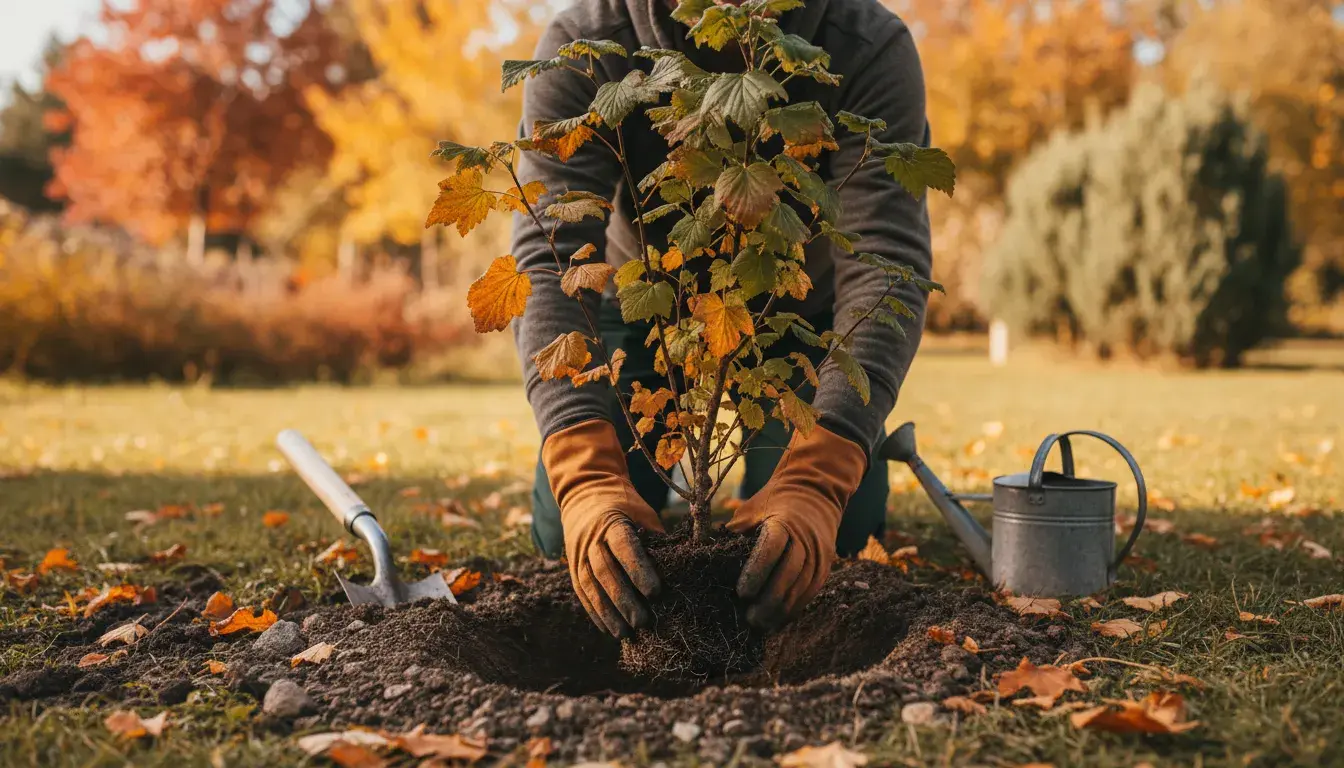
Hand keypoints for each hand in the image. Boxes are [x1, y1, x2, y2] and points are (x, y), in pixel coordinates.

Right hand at [543, 419, 663, 637]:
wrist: (583, 491)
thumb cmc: (623, 503)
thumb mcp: (642, 512)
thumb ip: (656, 537)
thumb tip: (680, 564)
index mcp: (611, 520)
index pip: (624, 546)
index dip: (639, 569)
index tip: (656, 592)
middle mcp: (590, 537)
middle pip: (605, 571)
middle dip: (624, 599)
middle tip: (643, 622)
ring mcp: (577, 552)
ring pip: (589, 585)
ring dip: (607, 612)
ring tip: (625, 634)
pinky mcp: (571, 564)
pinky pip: (580, 591)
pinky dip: (594, 611)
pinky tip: (607, 629)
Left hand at [727, 424, 866, 628]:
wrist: (815, 492)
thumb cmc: (774, 502)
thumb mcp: (752, 509)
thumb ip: (736, 533)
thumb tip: (709, 557)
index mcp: (785, 521)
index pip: (773, 548)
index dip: (757, 572)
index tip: (741, 593)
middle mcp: (806, 538)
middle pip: (789, 574)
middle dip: (769, 600)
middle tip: (749, 619)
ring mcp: (819, 554)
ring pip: (802, 588)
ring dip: (781, 610)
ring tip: (761, 625)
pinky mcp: (825, 567)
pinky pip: (809, 593)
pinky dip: (793, 609)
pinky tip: (777, 620)